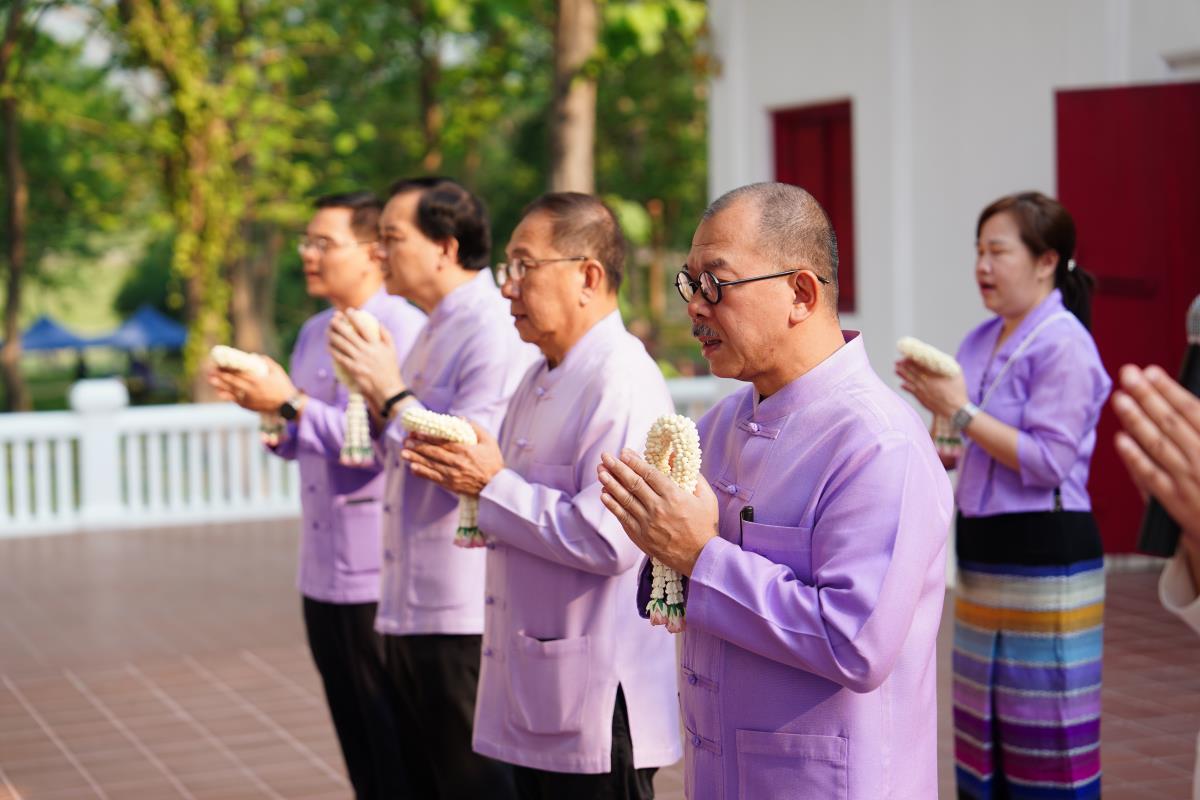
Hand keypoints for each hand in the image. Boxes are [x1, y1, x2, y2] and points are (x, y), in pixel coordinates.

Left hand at [208, 357, 295, 412]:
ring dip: (219, 385)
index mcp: (256, 379)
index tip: (220, 362)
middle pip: (231, 381)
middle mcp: (250, 389)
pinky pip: (234, 400)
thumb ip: (266, 362)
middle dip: (220, 374)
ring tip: (211, 380)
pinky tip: (219, 392)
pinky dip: (226, 396)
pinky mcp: (248, 406)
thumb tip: (254, 356)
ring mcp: (248, 399)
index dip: (228, 367)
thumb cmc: (283, 386)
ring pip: (230, 391)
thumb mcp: (277, 370)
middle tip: (211, 369)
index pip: (238, 372)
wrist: (287, 405)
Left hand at [327, 312, 404, 410]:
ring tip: (328, 330)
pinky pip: (339, 357)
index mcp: (376, 344)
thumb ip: (385, 334)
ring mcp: (359, 360)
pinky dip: (333, 350)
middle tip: (332, 319)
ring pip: (341, 344)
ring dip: (333, 336)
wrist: (387, 388)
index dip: (354, 317)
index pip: (363, 327)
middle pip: (348, 334)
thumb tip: (377, 321)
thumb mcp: (392, 349)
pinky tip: (328, 346)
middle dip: (338, 324)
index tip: (348, 310)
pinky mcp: (353, 369)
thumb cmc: (390, 368)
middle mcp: (366, 350)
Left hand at [400, 420, 503, 495]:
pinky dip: (422, 473)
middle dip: (417, 446)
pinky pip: (433, 478)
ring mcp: (452, 474)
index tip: (416, 432)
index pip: (442, 442)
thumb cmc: (493, 462)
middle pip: (433, 452)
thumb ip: (475, 428)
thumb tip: (460, 419)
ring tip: (404, 453)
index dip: (428, 437)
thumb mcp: (489, 441)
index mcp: (466, 450)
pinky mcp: (450, 484)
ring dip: (416, 458)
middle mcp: (457, 462)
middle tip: (405, 440)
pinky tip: (413, 468)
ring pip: (431, 465)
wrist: (495, 486)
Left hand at [597, 449, 718, 575]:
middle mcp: (658, 508)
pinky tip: (604, 494)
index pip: (649, 474)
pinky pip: (623, 517)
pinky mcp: (641, 536)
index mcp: (674, 496)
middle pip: (633, 483)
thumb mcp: (707, 498)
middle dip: (617, 468)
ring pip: (624, 499)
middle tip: (605, 456)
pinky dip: (612, 505)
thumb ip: (694, 477)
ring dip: (610, 483)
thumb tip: (675, 459)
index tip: (624, 452)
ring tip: (600, 472)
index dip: (634, 462)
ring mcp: (647, 523)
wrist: (700, 558)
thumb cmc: (705, 526)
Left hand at [895, 358, 968, 417]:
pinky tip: (901, 384)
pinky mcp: (922, 398)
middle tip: (897, 361)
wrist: (955, 410)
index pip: (920, 365)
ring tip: (896, 369)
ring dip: (902, 374)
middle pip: (913, 372)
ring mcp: (923, 390)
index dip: (913, 360)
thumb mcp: (956, 374)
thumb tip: (942, 359)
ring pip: (910, 380)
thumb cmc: (958, 392)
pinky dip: (906, 388)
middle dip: (904, 366)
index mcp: (934, 375)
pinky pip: (912, 391)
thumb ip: (948, 365)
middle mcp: (926, 382)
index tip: (907, 356)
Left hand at [1111, 364, 1199, 548]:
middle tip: (1127, 375)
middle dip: (1147, 396)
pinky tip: (1121, 439)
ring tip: (1120, 399)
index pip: (1193, 410)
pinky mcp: (1174, 502)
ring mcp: (1188, 482)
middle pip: (1171, 423)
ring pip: (1158, 445)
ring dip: (1136, 420)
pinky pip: (1150, 476)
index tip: (1151, 372)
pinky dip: (1134, 457)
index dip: (1169, 389)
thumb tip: (1175, 400)